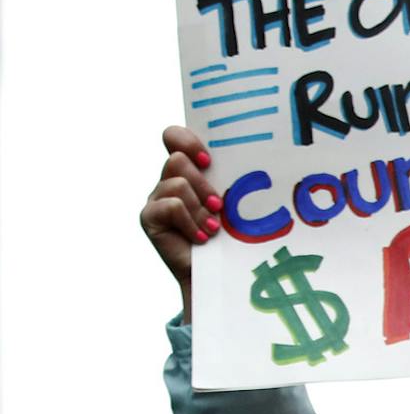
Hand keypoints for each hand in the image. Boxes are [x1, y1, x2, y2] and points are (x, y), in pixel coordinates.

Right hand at [139, 126, 221, 321]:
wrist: (218, 276)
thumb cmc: (232, 237)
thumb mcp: (235, 203)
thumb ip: (232, 180)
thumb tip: (257, 161)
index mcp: (189, 170)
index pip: (174, 137)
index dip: (188, 140)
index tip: (209, 160)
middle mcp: (168, 180)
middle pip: (178, 160)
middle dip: (203, 183)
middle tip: (218, 206)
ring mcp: (156, 198)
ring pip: (177, 183)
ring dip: (199, 208)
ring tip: (213, 228)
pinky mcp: (149, 217)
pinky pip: (170, 206)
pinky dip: (190, 221)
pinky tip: (201, 237)